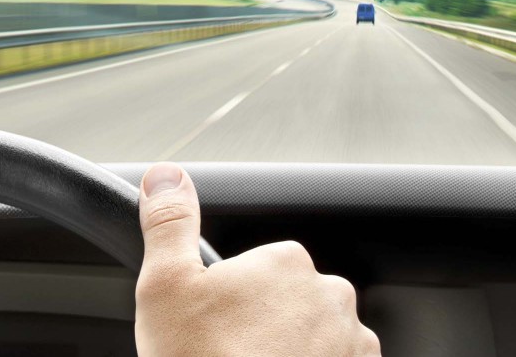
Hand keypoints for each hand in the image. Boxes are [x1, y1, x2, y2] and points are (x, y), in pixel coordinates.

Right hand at [133, 163, 380, 355]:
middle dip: (262, 325)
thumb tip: (166, 176)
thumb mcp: (165, 287)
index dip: (229, 299)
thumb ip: (169, 223)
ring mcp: (351, 342)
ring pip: (312, 338)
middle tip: (228, 354)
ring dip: (289, 353)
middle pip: (288, 302)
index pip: (258, 267)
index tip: (213, 327)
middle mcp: (331, 295)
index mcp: (286, 262)